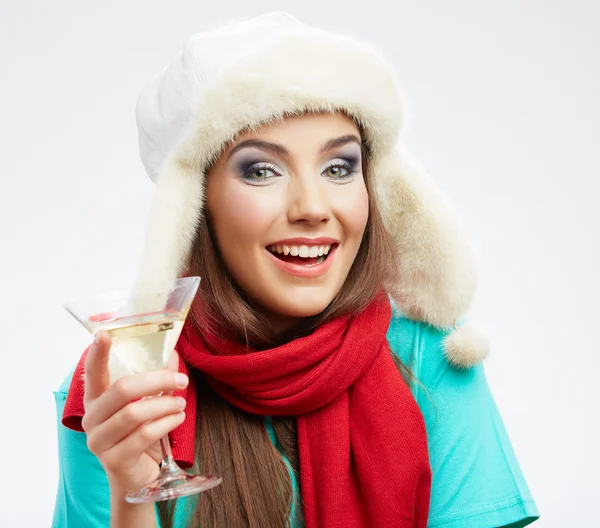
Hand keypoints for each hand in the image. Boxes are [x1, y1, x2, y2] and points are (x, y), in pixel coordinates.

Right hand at [81, 331, 188, 493]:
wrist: (137, 478)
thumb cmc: (141, 434)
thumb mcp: (150, 404)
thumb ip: (158, 381)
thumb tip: (173, 355)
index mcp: (96, 400)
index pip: (92, 372)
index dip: (98, 353)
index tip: (104, 333)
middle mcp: (92, 419)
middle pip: (122, 389)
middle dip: (157, 380)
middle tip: (182, 380)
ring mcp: (99, 441)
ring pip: (134, 413)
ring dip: (166, 404)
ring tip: (181, 403)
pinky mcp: (113, 460)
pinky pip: (144, 435)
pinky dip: (166, 423)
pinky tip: (177, 418)